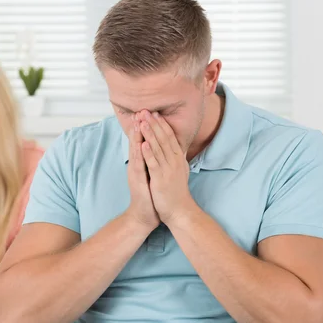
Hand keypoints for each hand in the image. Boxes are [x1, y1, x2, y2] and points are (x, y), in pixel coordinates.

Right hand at [123, 114, 159, 232]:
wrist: (145, 214)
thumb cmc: (151, 195)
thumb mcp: (153, 174)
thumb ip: (153, 161)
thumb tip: (158, 150)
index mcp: (142, 162)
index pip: (142, 141)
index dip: (144, 127)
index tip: (147, 113)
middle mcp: (136, 165)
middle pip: (136, 142)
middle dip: (138, 126)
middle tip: (140, 110)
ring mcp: (136, 172)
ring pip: (136, 150)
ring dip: (136, 136)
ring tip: (138, 121)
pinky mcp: (138, 181)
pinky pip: (139, 165)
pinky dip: (140, 155)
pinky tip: (141, 144)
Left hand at [138, 111, 195, 225]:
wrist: (180, 211)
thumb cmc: (176, 193)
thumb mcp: (178, 172)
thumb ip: (175, 159)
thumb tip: (174, 148)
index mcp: (178, 159)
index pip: (170, 137)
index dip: (162, 124)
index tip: (155, 113)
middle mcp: (175, 161)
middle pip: (164, 138)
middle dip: (155, 123)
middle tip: (146, 110)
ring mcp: (168, 169)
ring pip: (158, 147)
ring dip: (150, 133)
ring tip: (143, 120)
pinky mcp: (161, 179)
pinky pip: (154, 163)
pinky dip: (149, 152)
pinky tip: (143, 143)